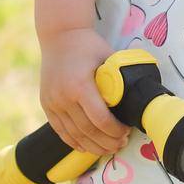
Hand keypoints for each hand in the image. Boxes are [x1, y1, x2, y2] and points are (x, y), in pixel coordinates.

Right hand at [38, 27, 132, 157]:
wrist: (59, 35)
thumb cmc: (88, 45)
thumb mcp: (107, 58)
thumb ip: (118, 80)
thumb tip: (137, 98)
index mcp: (80, 86)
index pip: (100, 119)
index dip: (115, 130)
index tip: (126, 132)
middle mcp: (63, 97)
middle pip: (87, 131)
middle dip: (107, 142)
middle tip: (121, 144)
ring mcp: (52, 102)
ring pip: (74, 135)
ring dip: (92, 146)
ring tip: (108, 148)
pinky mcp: (46, 104)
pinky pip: (60, 130)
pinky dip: (74, 141)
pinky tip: (86, 147)